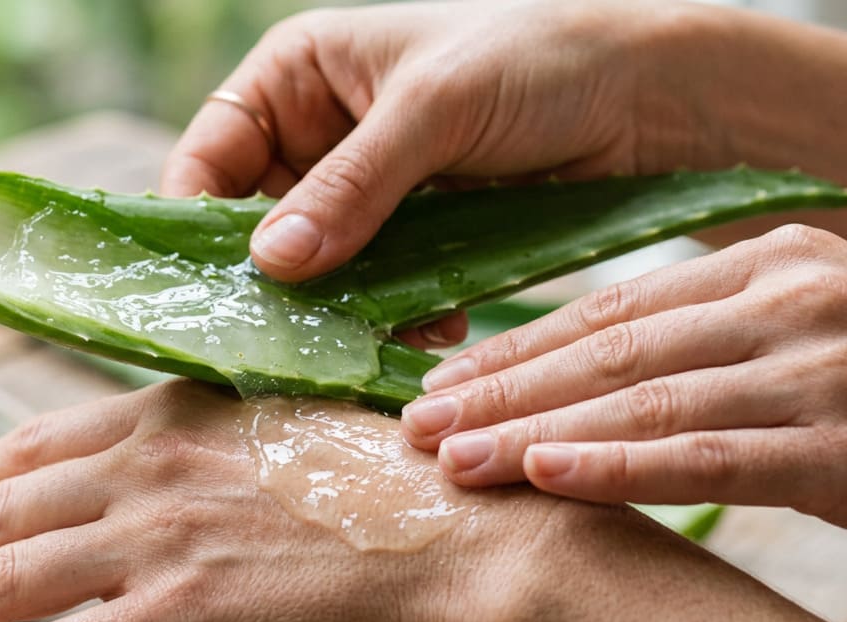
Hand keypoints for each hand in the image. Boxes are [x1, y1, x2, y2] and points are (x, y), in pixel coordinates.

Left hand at [0, 381, 555, 621]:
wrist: (466, 548)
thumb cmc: (405, 498)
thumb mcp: (296, 439)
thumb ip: (221, 453)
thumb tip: (184, 484)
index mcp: (179, 416)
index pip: (40, 444)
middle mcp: (150, 468)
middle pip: (2, 512)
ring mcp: (156, 540)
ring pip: (3, 581)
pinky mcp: (173, 618)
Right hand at [160, 0, 692, 347]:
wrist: (649, 95)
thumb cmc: (537, 59)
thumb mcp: (434, 110)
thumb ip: (350, 185)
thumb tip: (270, 261)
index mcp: (298, 74)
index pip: (209, 156)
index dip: (196, 224)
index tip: (207, 292)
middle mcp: (320, 132)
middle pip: (257, 223)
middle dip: (279, 281)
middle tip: (291, 338)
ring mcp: (367, 189)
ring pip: (319, 266)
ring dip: (344, 306)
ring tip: (376, 337)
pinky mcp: (415, 233)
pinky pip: (377, 286)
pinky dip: (396, 313)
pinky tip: (435, 326)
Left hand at [402, 224, 846, 549]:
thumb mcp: (799, 337)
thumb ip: (701, 342)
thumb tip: (580, 379)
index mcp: (766, 264)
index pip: (610, 308)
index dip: (517, 349)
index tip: (441, 380)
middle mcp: (791, 299)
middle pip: (611, 349)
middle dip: (505, 390)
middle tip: (418, 422)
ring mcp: (823, 365)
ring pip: (645, 399)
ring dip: (537, 432)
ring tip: (454, 456)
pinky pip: (710, 453)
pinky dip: (621, 466)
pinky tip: (547, 477)